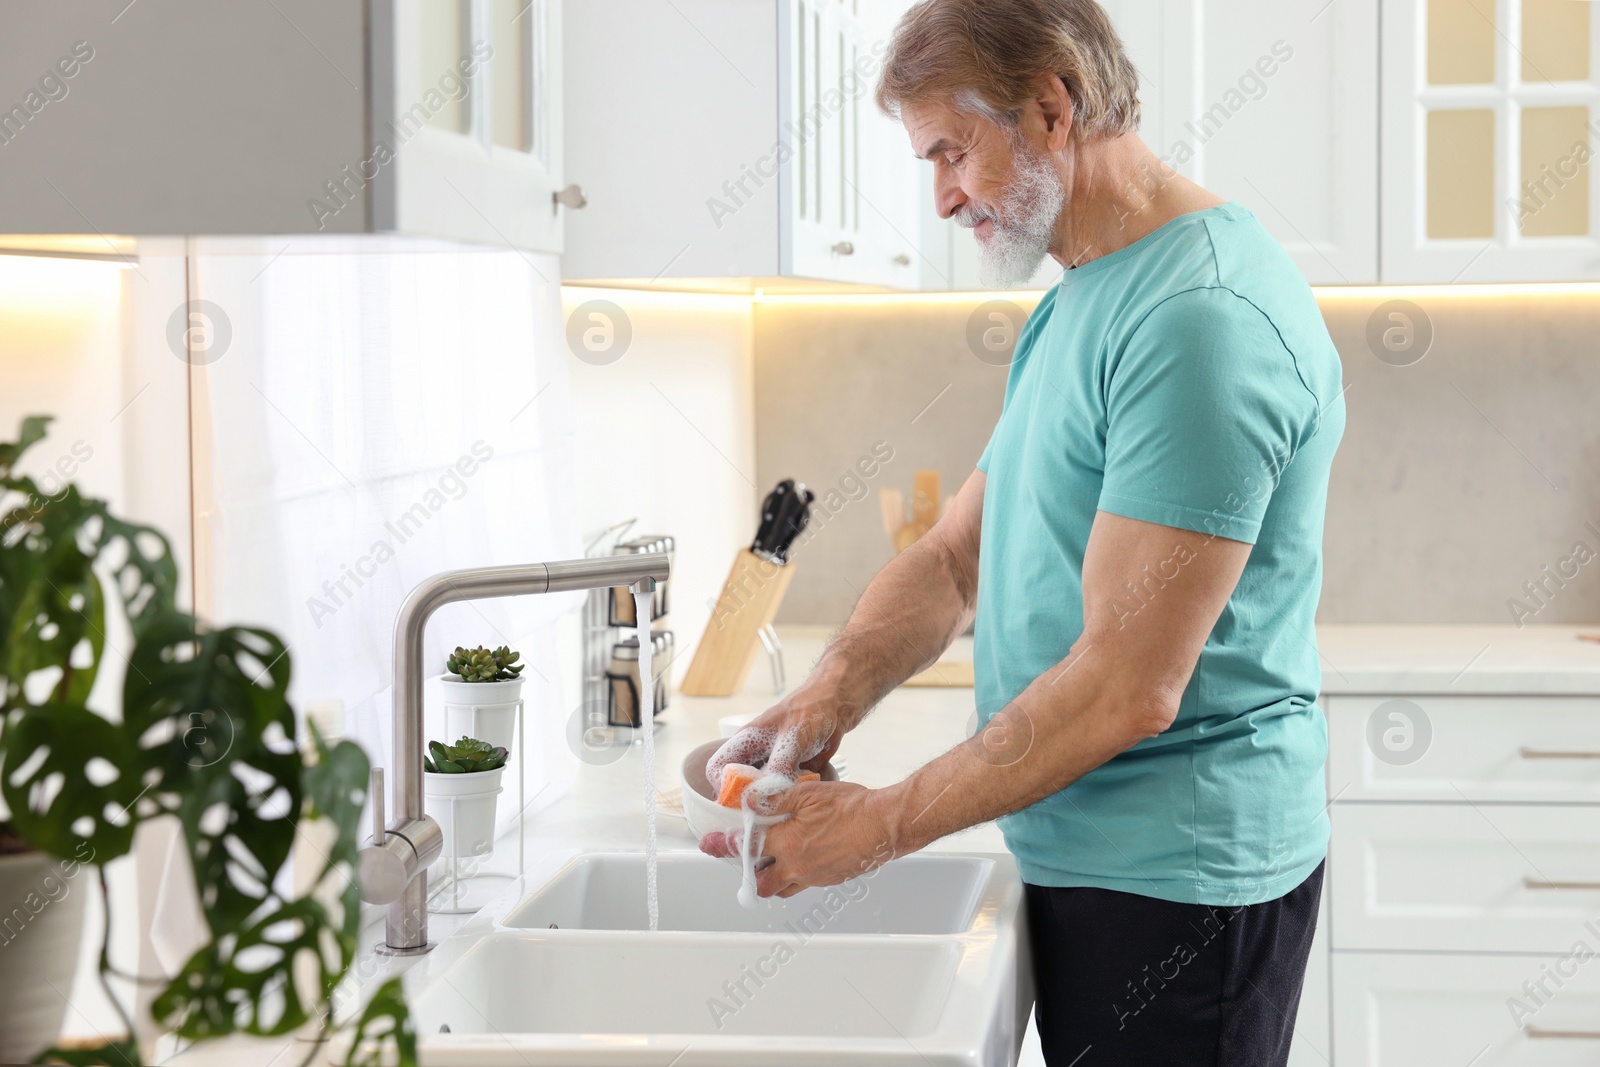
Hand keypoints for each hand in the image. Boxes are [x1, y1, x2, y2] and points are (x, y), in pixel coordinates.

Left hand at [699, 780, 899, 897]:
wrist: (884, 824)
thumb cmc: (852, 806)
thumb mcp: (808, 793)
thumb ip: (775, 798)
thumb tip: (750, 800)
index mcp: (788, 844)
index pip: (746, 848)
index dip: (724, 846)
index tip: (709, 845)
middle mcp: (798, 866)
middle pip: (762, 883)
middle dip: (749, 874)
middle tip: (744, 860)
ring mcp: (816, 876)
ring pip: (783, 888)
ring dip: (772, 879)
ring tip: (772, 861)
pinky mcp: (831, 879)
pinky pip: (805, 884)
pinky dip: (796, 875)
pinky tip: (802, 857)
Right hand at [703, 680, 858, 802]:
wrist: (836, 707)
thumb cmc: (809, 711)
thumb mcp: (791, 739)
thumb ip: (778, 768)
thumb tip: (766, 798)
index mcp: (745, 742)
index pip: (717, 769)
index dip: (723, 787)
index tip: (741, 802)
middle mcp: (754, 756)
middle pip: (738, 786)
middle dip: (749, 801)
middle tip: (765, 813)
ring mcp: (772, 766)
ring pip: (761, 793)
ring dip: (772, 801)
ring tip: (786, 805)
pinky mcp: (789, 774)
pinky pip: (783, 792)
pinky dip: (791, 797)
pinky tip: (802, 796)